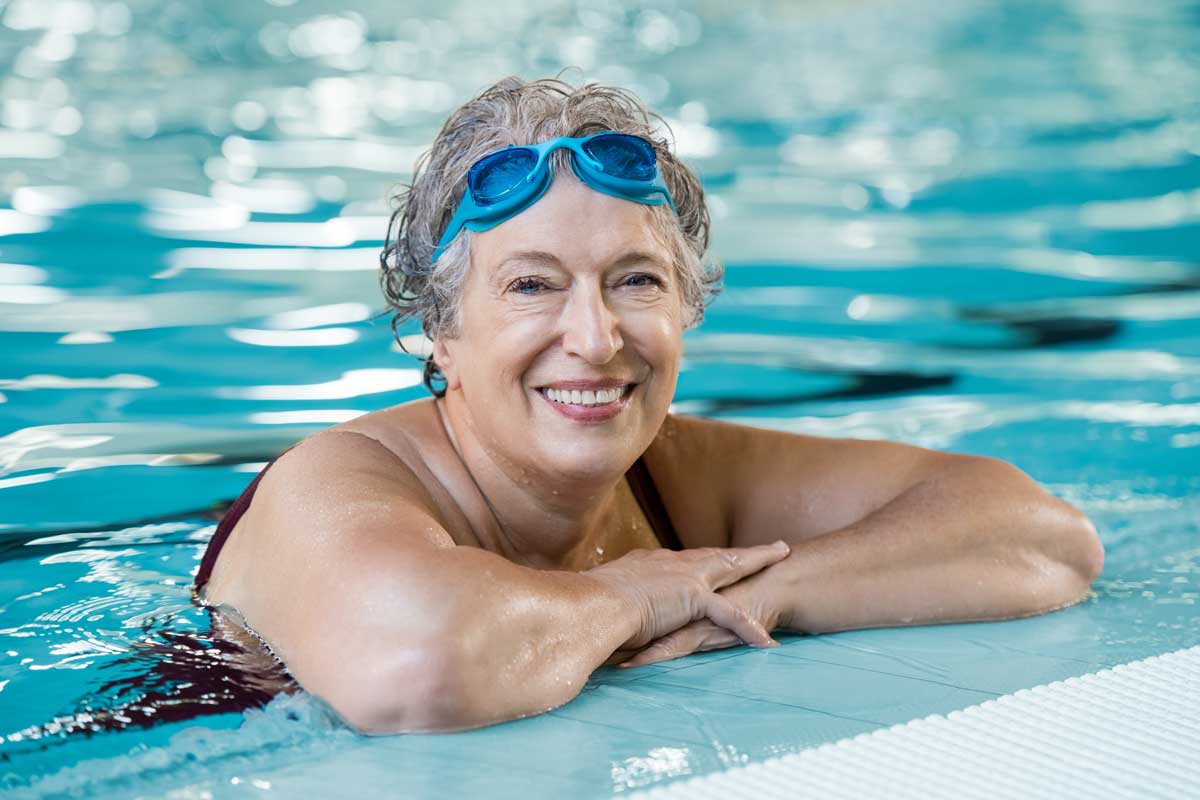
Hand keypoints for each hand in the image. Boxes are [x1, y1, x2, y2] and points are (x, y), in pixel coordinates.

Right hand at [583, 541, 790, 656]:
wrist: (590, 606)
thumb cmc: (586, 607)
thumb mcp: (604, 599)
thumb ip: (614, 603)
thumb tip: (604, 613)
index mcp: (650, 565)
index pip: (685, 560)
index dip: (705, 560)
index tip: (715, 558)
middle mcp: (670, 564)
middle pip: (716, 554)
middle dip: (744, 551)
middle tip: (772, 545)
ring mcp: (684, 576)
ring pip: (731, 567)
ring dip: (759, 562)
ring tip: (782, 556)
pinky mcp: (692, 596)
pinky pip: (730, 614)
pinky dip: (748, 628)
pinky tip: (766, 641)